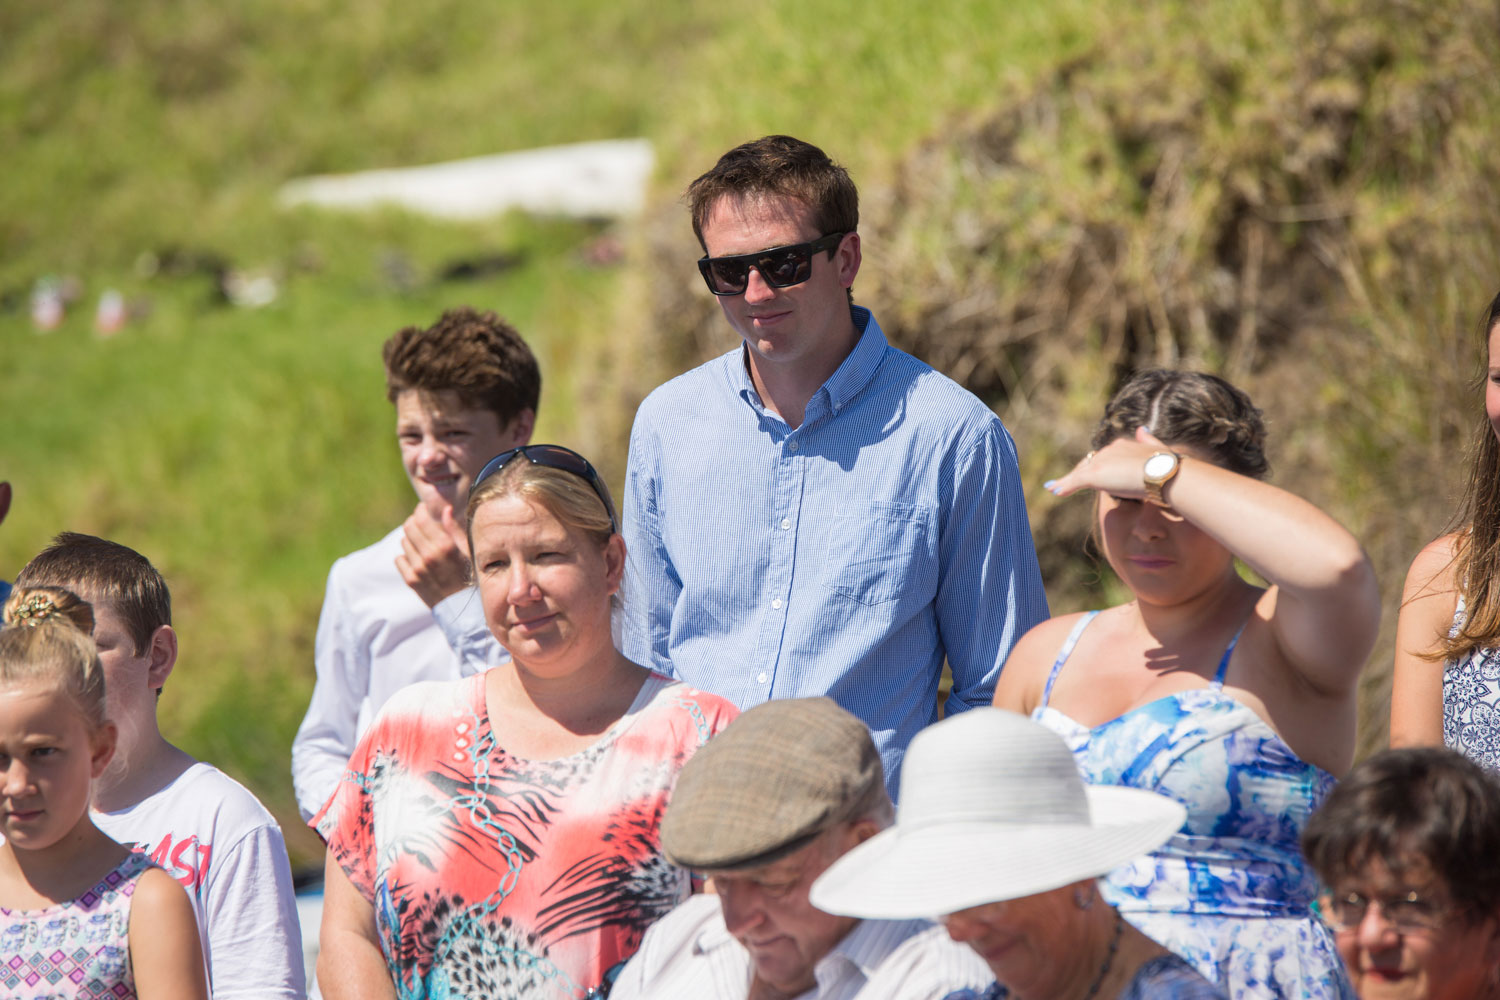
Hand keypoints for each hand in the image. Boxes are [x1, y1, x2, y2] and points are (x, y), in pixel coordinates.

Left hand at [395, 503, 471, 607]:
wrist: (464, 607)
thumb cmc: (471, 576)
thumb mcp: (469, 551)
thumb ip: (454, 529)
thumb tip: (445, 509)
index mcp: (445, 546)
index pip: (421, 518)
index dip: (421, 510)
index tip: (425, 510)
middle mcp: (430, 556)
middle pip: (409, 527)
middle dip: (415, 522)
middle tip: (423, 525)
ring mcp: (418, 569)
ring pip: (404, 541)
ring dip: (411, 540)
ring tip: (424, 545)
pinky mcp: (411, 580)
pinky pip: (399, 559)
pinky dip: (407, 557)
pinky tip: (419, 560)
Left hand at [1044, 426, 1170, 499]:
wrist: (1165, 474)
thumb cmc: (1168, 466)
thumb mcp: (1158, 450)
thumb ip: (1148, 440)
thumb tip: (1141, 428)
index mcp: (1124, 445)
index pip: (1104, 457)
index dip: (1097, 466)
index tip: (1092, 473)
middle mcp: (1109, 449)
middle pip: (1089, 463)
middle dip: (1078, 473)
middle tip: (1065, 482)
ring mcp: (1101, 461)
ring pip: (1079, 472)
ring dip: (1066, 481)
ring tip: (1055, 487)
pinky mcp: (1095, 474)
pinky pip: (1075, 481)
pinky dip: (1064, 486)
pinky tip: (1055, 491)